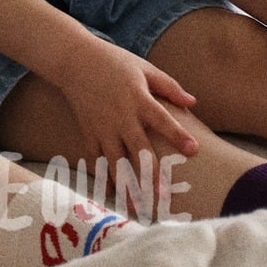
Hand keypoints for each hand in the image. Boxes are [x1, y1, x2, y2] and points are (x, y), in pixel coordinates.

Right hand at [54, 38, 199, 200]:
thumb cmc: (113, 61)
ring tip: (136, 207)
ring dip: (126, 185)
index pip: (161, 119)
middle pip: (138, 149)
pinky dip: (103, 177)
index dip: (177, 134)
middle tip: (164, 196)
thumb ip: (169, 86)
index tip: (193, 150)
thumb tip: (193, 103)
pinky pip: (95, 159)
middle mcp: (120, 116)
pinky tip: (112, 195)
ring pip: (115, 161)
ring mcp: (102, 126)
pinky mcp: (88, 131)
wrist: (73, 59)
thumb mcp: (143, 67)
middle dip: (150, 174)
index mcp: (137, 98)